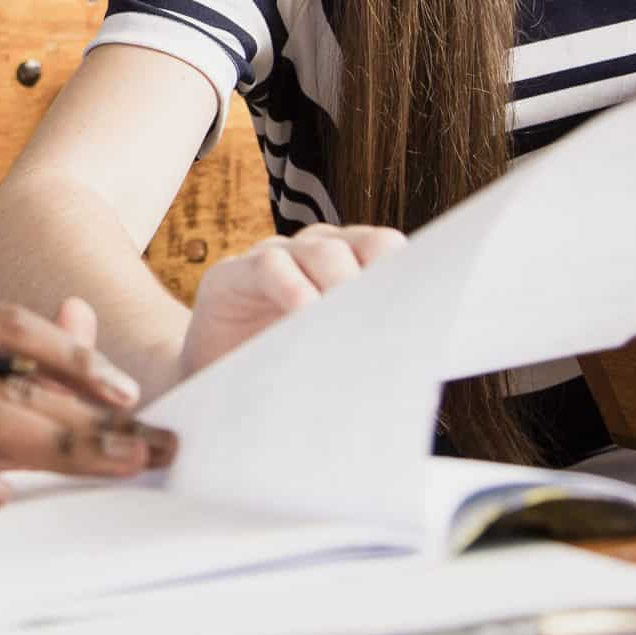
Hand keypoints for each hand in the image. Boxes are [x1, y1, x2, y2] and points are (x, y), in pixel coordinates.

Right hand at [176, 223, 404, 381]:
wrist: (212, 389)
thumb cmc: (281, 375)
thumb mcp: (331, 366)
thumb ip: (370, 362)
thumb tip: (424, 388)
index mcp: (349, 269)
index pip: (386, 251)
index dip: (406, 272)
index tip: (421, 309)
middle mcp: (316, 254)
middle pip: (362, 245)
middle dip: (379, 281)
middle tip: (387, 322)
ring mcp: (275, 258)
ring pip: (322, 250)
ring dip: (341, 287)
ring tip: (350, 326)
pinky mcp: (233, 274)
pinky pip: (270, 265)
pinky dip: (293, 288)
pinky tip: (303, 315)